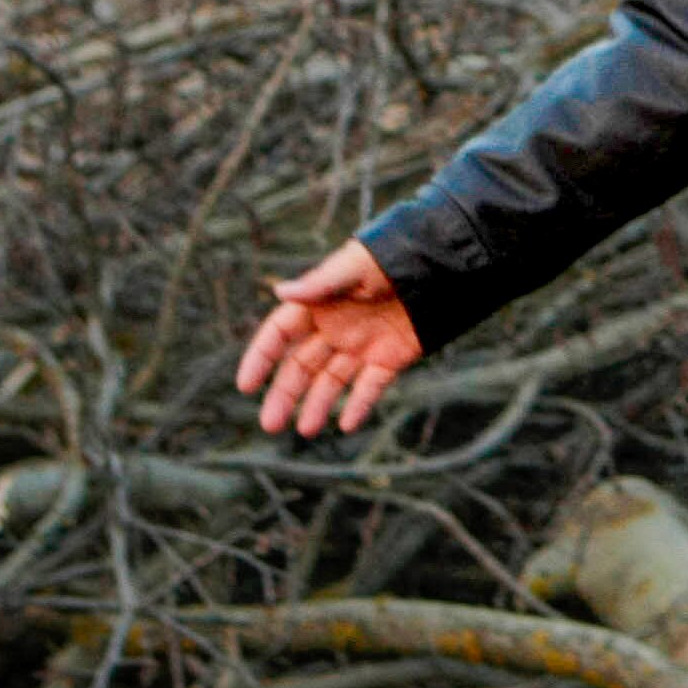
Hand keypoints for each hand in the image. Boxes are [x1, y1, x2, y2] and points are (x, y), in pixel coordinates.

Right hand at [235, 239, 421, 436]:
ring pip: (331, 381)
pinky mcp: (389, 358)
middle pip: (301, 365)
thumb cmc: (393, 258)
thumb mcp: (356, 268)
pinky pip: (370, 386)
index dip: (261, 357)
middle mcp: (335, 328)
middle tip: (269, 425)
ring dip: (317, 405)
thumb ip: (321, 284)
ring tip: (306, 430)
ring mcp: (361, 345)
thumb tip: (280, 291)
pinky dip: (359, 405)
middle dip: (284, 394)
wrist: (441, 266)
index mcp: (319, 304)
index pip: (280, 334)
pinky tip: (347, 424)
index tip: (246, 385)